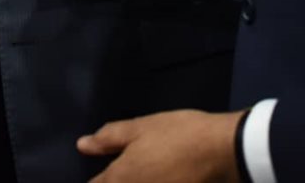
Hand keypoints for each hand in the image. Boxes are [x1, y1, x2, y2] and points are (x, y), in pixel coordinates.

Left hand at [78, 109, 244, 182]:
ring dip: (136, 182)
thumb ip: (109, 138)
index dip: (96, 181)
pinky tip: (163, 178)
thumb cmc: (178, 134)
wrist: (222, 152)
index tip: (100, 175)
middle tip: (127, 170)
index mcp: (120, 178)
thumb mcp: (141, 128)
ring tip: (143, 174)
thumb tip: (82, 145)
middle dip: (114, 182)